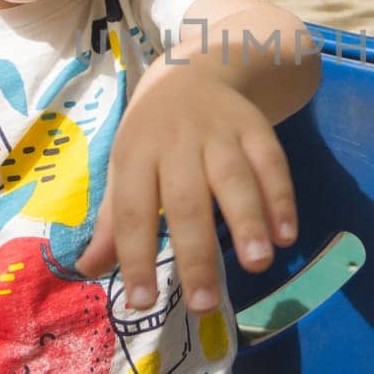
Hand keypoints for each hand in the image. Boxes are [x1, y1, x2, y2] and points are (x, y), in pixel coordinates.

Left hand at [76, 66, 297, 313]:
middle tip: (204, 303)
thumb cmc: (153, 133)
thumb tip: (87, 270)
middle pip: (187, 201)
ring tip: (256, 264)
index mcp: (136, 154)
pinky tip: (286, 236)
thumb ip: (114, 222)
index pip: (133, 211)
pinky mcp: (256, 127)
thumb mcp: (125, 167)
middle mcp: (177, 143)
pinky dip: (281, 198)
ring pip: (235, 178)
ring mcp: (220, 133)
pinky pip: (272, 162)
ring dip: (248, 222)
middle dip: (196, 254)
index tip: (142, 302)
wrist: (195, 70)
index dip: (135, 256)